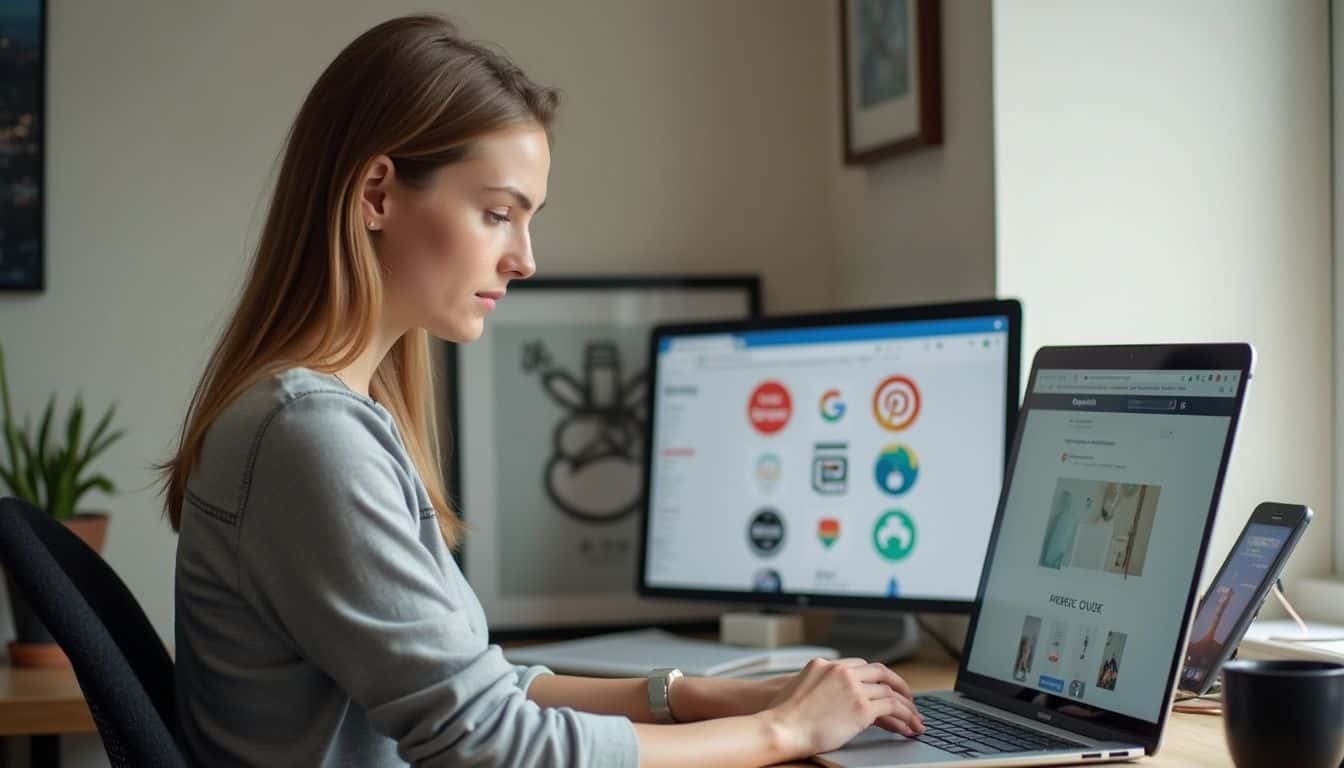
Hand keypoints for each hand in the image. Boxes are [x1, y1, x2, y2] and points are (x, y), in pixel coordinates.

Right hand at [762, 657, 922, 757]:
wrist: (780, 727)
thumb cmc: (782, 716)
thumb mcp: (797, 688)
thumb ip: (816, 685)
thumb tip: (825, 699)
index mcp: (824, 664)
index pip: (860, 665)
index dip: (876, 678)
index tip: (884, 687)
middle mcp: (841, 671)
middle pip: (880, 672)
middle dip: (898, 685)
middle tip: (908, 697)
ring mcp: (853, 687)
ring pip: (890, 691)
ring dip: (907, 706)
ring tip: (915, 719)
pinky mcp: (862, 707)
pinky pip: (893, 708)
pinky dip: (906, 717)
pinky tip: (910, 726)